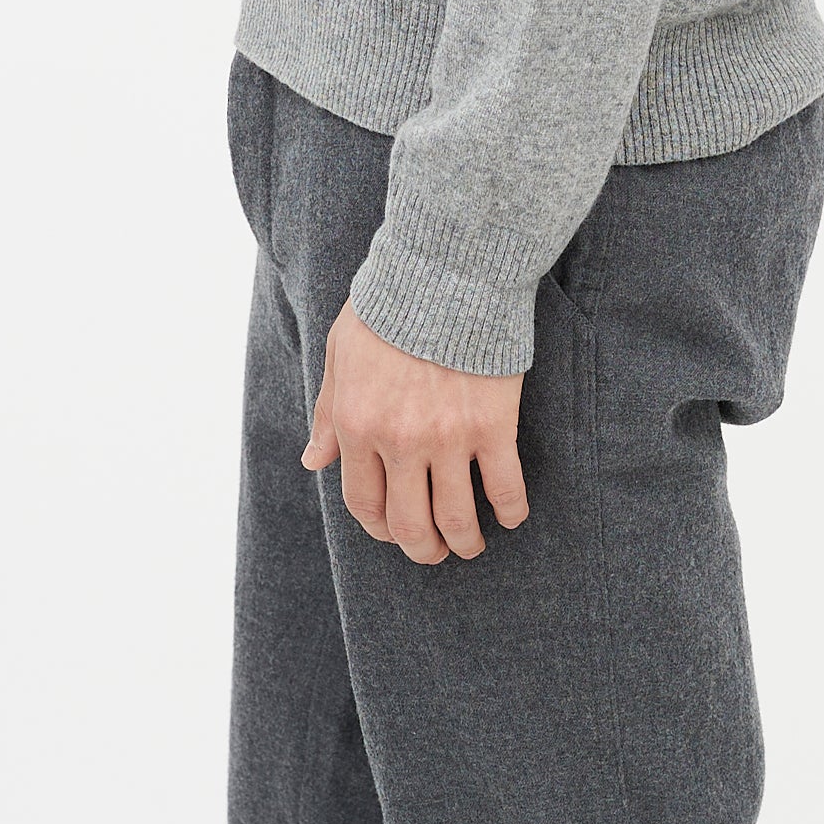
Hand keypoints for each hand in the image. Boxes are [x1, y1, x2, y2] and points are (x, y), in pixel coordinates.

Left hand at [303, 305, 528, 564]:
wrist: (445, 271)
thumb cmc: (388, 307)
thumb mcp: (340, 354)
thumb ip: (327, 412)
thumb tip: (312, 461)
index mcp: (357, 424)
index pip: (363, 502)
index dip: (379, 529)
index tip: (394, 532)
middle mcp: (399, 441)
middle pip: (409, 523)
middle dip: (422, 549)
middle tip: (435, 552)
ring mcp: (448, 437)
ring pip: (455, 517)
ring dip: (464, 542)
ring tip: (471, 544)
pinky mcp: (493, 426)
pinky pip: (504, 487)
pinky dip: (510, 511)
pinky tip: (511, 516)